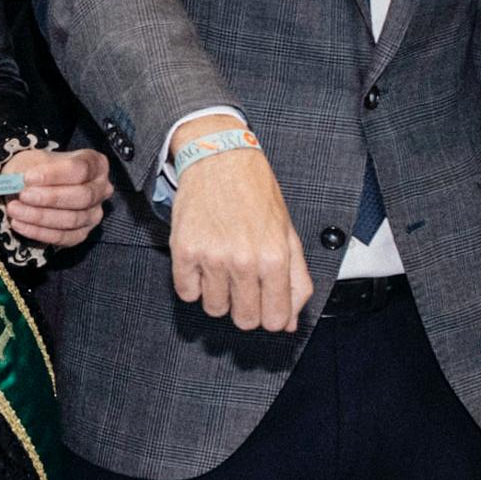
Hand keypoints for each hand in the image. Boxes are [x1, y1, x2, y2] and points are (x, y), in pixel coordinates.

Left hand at [0, 146, 111, 250]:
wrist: (33, 186)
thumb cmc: (38, 169)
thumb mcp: (33, 160)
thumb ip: (31, 170)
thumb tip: (23, 184)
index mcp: (95, 164)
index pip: (80, 168)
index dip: (54, 175)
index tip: (27, 177)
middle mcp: (101, 189)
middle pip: (82, 196)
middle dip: (49, 198)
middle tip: (22, 195)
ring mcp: (94, 214)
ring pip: (73, 219)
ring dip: (40, 216)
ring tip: (14, 209)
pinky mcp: (82, 234)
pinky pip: (63, 237)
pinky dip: (39, 232)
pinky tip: (19, 224)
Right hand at [168, 142, 313, 333]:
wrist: (220, 159)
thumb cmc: (255, 193)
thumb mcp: (287, 234)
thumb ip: (295, 280)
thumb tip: (291, 320)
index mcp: (275, 257)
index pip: (277, 319)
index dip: (273, 317)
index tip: (267, 308)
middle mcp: (244, 261)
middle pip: (244, 320)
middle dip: (246, 309)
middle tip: (245, 287)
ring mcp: (212, 258)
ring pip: (214, 309)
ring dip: (219, 295)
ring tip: (223, 267)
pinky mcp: (184, 251)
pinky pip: (187, 293)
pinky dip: (194, 283)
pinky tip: (204, 262)